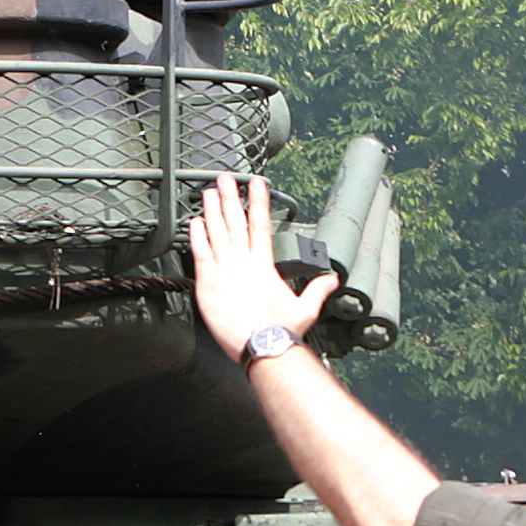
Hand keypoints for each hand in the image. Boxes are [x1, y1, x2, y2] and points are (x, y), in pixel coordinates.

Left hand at [186, 173, 338, 358]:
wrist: (262, 347)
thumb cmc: (281, 331)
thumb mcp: (306, 308)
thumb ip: (317, 290)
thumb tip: (332, 279)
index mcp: (264, 264)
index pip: (261, 224)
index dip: (258, 201)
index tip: (256, 184)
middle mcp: (244, 262)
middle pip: (236, 222)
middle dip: (230, 198)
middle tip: (226, 179)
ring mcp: (224, 271)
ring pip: (216, 233)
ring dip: (212, 210)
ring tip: (209, 192)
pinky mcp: (208, 284)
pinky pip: (200, 254)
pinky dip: (197, 237)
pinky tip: (194, 222)